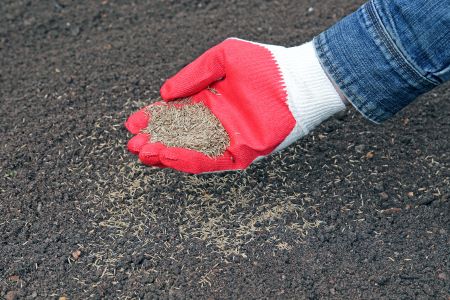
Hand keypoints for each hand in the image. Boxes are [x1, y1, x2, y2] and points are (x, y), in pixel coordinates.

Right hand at [125, 38, 343, 173]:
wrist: (299, 80)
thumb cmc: (265, 64)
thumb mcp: (223, 58)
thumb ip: (193, 75)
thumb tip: (165, 94)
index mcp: (211, 101)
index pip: (176, 113)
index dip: (154, 118)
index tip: (132, 122)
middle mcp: (217, 123)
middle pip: (180, 136)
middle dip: (156, 139)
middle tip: (132, 144)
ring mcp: (230, 139)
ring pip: (191, 151)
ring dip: (166, 154)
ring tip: (143, 153)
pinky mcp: (243, 153)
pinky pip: (212, 160)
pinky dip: (189, 160)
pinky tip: (168, 157)